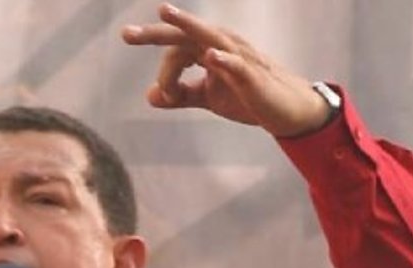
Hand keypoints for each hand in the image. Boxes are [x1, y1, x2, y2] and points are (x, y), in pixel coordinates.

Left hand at [121, 3, 329, 137]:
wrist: (286, 109)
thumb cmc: (247, 96)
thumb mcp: (208, 97)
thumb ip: (180, 95)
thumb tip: (150, 96)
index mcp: (207, 48)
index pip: (174, 52)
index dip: (165, 76)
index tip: (166, 97)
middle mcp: (221, 45)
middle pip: (184, 34)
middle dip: (155, 32)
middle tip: (126, 34)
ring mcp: (239, 57)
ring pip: (209, 37)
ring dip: (186, 25)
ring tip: (164, 13)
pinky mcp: (254, 76)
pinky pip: (237, 64)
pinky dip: (223, 60)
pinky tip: (210, 56)